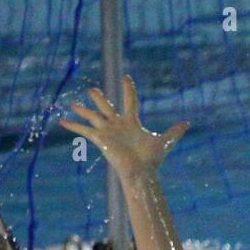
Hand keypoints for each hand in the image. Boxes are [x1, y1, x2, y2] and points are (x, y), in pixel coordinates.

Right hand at [59, 75, 187, 181]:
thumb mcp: (164, 142)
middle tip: (91, 90)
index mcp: (132, 122)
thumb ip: (174, 132)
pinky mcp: (100, 139)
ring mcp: (108, 131)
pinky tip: (61, 122)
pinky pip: (84, 130)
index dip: (129, 89)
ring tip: (73, 104)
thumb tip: (188, 123)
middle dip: (99, 98)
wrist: (141, 172)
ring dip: (83, 110)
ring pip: (93, 116)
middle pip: (106, 106)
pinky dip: (73, 126)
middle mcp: (118, 124)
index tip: (126, 77)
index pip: (130, 101)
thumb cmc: (151, 159)